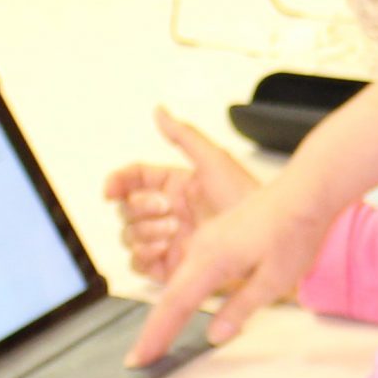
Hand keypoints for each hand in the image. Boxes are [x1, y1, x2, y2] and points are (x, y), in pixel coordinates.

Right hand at [104, 107, 264, 280]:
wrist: (266, 239)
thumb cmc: (246, 199)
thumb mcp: (215, 161)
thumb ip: (183, 135)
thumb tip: (159, 111)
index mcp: (174, 185)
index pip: (132, 180)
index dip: (118, 183)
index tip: (112, 189)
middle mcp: (167, 212)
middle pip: (127, 209)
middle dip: (141, 208)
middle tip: (167, 208)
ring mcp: (168, 239)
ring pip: (130, 236)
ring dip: (144, 231)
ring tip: (173, 229)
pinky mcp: (170, 266)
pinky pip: (140, 263)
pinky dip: (145, 255)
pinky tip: (164, 247)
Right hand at [124, 171, 334, 364]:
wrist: (305, 192)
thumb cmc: (295, 231)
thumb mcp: (274, 280)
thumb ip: (240, 309)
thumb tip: (214, 336)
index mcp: (212, 260)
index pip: (175, 305)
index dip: (157, 334)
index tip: (140, 358)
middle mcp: (202, 248)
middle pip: (170, 295)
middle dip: (154, 328)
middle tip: (140, 358)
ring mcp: (208, 240)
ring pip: (178, 281)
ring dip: (165, 311)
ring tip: (155, 339)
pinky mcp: (217, 237)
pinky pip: (189, 269)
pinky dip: (179, 292)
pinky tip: (181, 305)